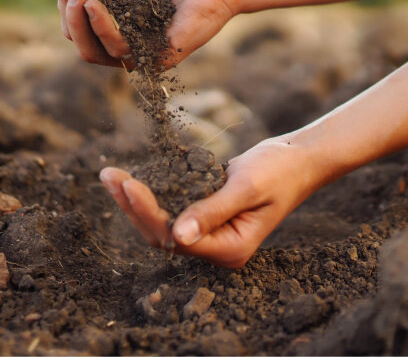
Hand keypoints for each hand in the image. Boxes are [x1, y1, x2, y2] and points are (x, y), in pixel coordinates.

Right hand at [44, 0, 241, 67]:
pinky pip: (116, 51)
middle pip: (75, 34)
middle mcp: (119, 38)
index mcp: (110, 17)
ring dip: (77, 19)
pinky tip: (96, 5)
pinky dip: (101, 27)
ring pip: (88, 49)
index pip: (74, 15)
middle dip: (67, 6)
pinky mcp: (153, 60)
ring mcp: (136, 52)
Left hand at [98, 139, 318, 267]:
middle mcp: (218, 248)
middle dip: (133, 206)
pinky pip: (172, 209)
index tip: (128, 184)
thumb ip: (213, 211)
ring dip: (136, 200)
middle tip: (108, 176)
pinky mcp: (207, 217)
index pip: (177, 237)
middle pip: (163, 234)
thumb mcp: (246, 187)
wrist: (299, 158)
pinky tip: (130, 179)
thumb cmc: (279, 170)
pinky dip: (152, 193)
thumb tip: (178, 235)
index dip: (148, 213)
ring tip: (111, 176)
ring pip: (163, 223)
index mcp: (230, 249)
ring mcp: (211, 234)